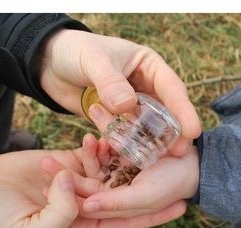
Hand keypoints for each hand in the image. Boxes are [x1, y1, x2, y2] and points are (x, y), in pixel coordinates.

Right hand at [0, 148, 186, 227]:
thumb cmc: (0, 221)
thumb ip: (60, 215)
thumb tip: (78, 187)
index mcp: (81, 227)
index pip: (124, 223)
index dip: (151, 216)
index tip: (180, 206)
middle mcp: (83, 206)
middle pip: (124, 195)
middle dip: (149, 183)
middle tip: (177, 166)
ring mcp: (74, 183)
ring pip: (109, 170)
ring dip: (124, 157)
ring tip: (141, 142)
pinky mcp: (64, 162)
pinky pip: (90, 153)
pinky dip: (99, 144)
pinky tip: (105, 133)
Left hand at [38, 29, 200, 154]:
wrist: (48, 63)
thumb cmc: (74, 52)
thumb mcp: (93, 62)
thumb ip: (110, 82)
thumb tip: (128, 106)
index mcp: (149, 66)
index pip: (172, 88)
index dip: (183, 110)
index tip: (192, 130)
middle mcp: (145, 86)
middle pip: (166, 112)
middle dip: (174, 133)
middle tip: (181, 153)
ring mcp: (131, 105)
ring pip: (148, 127)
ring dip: (153, 144)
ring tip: (162, 162)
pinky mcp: (116, 120)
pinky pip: (127, 136)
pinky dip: (130, 147)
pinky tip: (134, 161)